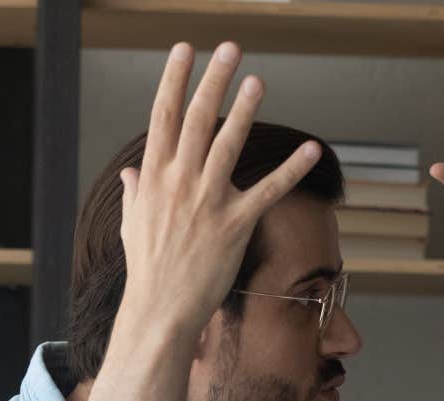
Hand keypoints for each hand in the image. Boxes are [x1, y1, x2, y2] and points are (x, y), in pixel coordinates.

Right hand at [115, 43, 323, 342]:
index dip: (175, 80)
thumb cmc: (148, 269)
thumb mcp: (132, 224)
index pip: (164, 116)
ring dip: (244, 110)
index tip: (184, 50)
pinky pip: (268, 190)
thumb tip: (132, 174)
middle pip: (197, 119)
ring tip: (259, 81)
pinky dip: (292, 168)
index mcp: (154, 176)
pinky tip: (311, 148)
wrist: (160, 308)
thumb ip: (135, 193)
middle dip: (213, 80)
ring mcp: (207, 202)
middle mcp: (179, 181)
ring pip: (228, 145)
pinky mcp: (235, 224)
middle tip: (229, 48)